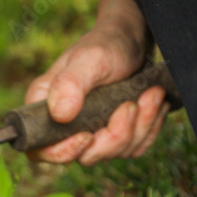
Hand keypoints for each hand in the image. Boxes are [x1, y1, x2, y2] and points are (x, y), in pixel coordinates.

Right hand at [25, 27, 170, 165]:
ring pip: (115, 153)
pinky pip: (134, 147)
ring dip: (140, 127)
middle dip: (115, 135)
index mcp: (46, 110)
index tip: (87, 135)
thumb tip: (59, 114)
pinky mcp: (116, 136)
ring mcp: (92, 134)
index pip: (41, 150)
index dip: (63, 153)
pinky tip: (154, 103)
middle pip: (86, 156)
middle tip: (131, 105)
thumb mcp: (89, 58)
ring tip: (152, 95)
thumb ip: (70, 84)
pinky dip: (150, 128)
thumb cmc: (106, 43)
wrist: (133, 40)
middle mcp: (65, 127)